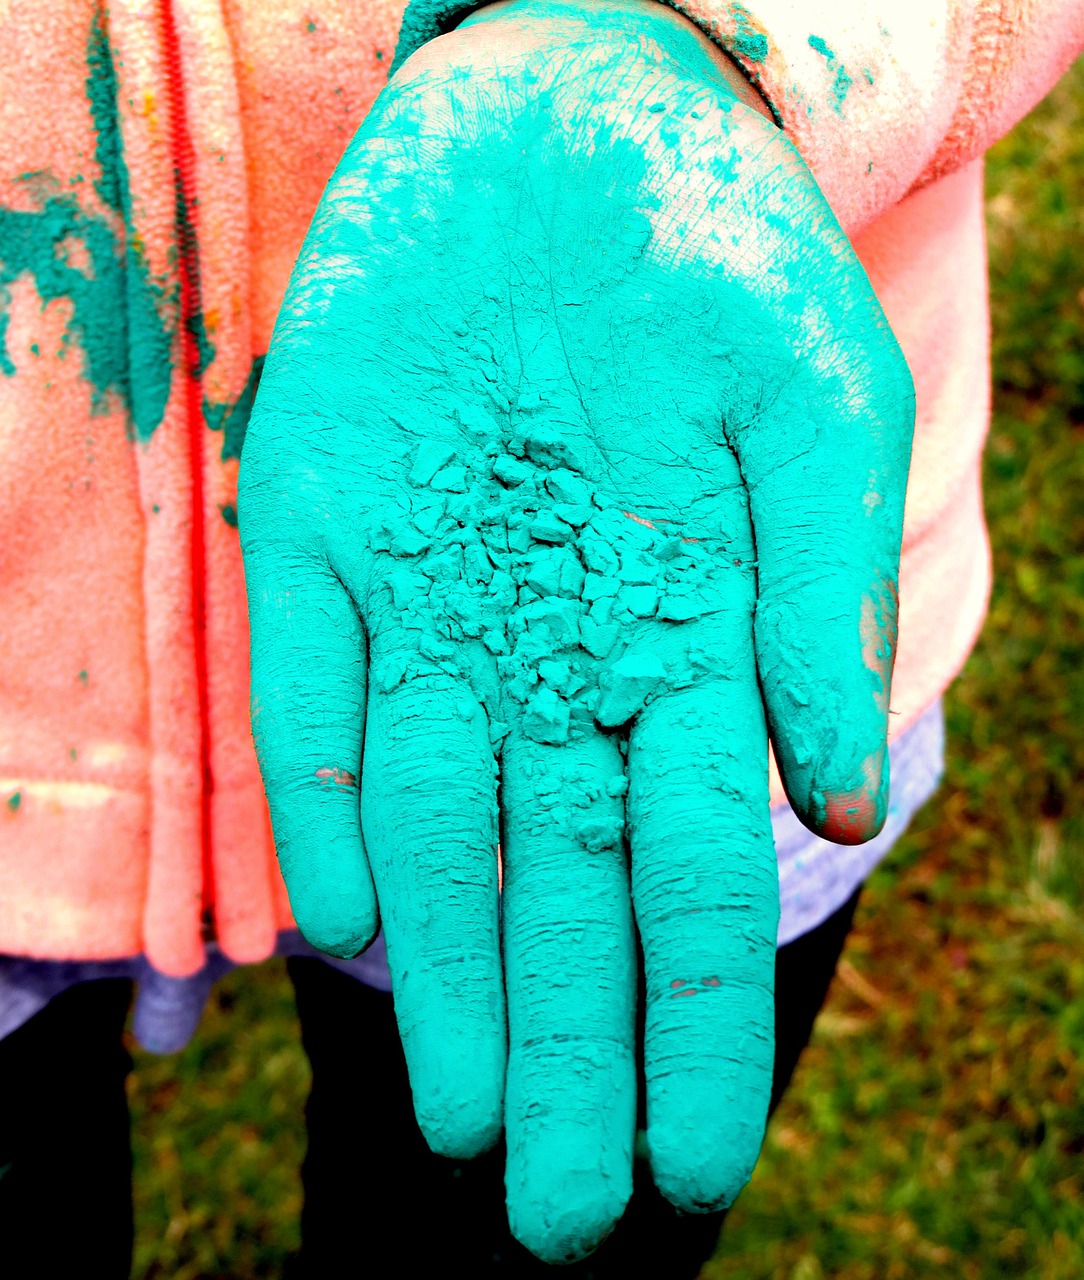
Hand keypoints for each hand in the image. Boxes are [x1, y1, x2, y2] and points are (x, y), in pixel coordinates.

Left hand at [239, 0, 913, 1260]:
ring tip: (459, 1134)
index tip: (698, 1163)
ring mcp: (432, 602)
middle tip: (565, 1221)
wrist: (574, 115)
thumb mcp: (815, 402)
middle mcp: (554, 651)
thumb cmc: (720, 252)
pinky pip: (316, 697)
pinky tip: (336, 926)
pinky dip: (321, 805)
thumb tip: (839, 794)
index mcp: (681, 636)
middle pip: (564, 891)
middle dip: (567, 1055)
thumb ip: (817, 594)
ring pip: (438, 829)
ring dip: (448, 979)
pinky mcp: (322, 533)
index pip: (696, 874)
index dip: (697, 1024)